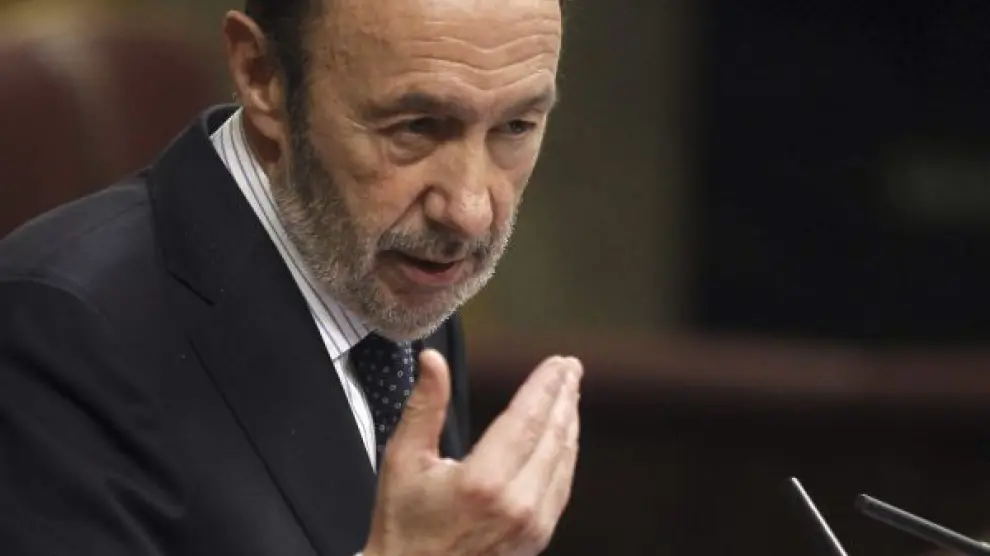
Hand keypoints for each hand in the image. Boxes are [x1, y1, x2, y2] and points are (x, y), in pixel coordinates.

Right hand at [362, 349, 581, 555]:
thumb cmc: (403, 524)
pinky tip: (563, 436)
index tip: (558, 363)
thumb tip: (433, 360)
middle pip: (553, 436)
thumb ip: (424, 406)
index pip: (527, 419)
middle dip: (563, 396)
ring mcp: (531, 525)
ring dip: (569, 422)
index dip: (545, 386)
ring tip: (569, 394)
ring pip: (564, 461)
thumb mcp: (404, 459)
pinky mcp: (537, 538)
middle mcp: (516, 505)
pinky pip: (561, 486)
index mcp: (483, 482)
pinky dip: (565, 454)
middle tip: (570, 368)